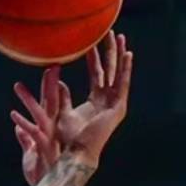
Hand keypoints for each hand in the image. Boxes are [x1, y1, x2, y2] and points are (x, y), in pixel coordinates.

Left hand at [9, 66, 63, 185]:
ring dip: (28, 100)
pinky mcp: (40, 148)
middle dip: (49, 84)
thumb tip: (19, 128)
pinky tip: (13, 115)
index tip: (52, 67)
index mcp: (49, 128)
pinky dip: (22, 124)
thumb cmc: (40, 170)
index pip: (52, 103)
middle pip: (50, 103)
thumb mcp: (30, 150)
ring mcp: (47, 138)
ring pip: (39, 114)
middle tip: (51, 65)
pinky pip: (31, 134)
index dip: (51, 86)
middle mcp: (51, 130)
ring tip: (17, 86)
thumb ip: (25, 138)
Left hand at [12, 31, 133, 168]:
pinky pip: (122, 83)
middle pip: (110, 70)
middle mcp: (108, 100)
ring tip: (120, 37)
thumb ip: (62, 97)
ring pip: (118, 73)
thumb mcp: (63, 113)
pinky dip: (125, 69)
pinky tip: (128, 54)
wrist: (78, 152)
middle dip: (110, 51)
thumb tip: (58, 82)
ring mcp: (115, 103)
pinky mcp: (118, 107)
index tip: (92, 43)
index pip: (97, 74)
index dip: (95, 58)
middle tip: (110, 33)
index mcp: (97, 101)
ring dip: (119, 55)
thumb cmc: (69, 138)